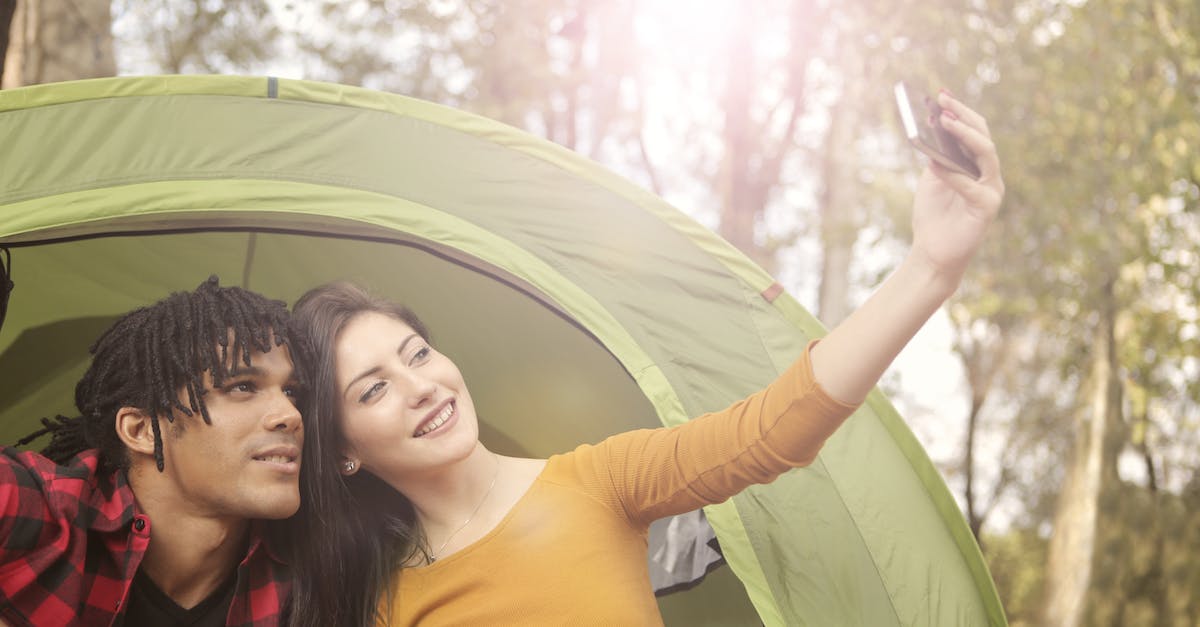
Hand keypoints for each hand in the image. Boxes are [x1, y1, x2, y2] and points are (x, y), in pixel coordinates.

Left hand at [910, 92, 1004, 282]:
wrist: (932, 251)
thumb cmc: (933, 214)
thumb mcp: (932, 178)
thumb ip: (938, 155)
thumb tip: (935, 129)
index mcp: (977, 165)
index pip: (974, 130)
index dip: (960, 111)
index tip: (942, 93)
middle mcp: (989, 174)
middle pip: (983, 136)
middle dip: (963, 116)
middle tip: (944, 100)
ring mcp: (992, 190)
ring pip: (986, 154)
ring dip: (965, 136)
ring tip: (945, 122)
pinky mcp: (987, 207)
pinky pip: (970, 185)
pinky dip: (952, 174)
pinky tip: (935, 164)